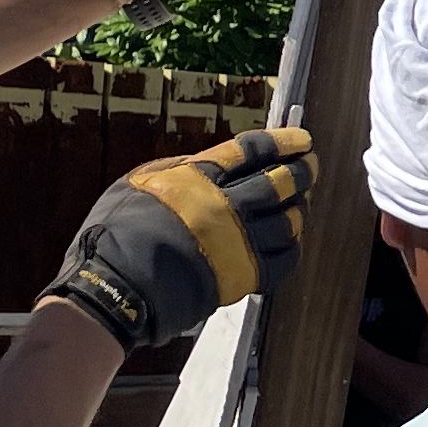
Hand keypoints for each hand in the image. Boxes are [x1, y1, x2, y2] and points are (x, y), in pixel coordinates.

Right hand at [44, 127, 314, 353]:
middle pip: (279, 181)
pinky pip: (284, 259)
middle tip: (311, 163)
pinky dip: (292, 246)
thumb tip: (204, 161)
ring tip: (302, 201)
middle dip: (301, 169)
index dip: (281, 141)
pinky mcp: (244, 277)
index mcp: (197, 178)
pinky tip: (291, 239)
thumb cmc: (117, 233)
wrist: (117, 288)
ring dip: (299, 207)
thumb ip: (176, 167)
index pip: (251, 150)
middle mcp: (225, 206)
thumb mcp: (138, 182)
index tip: (300, 138)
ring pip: (287, 219)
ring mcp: (238, 243)